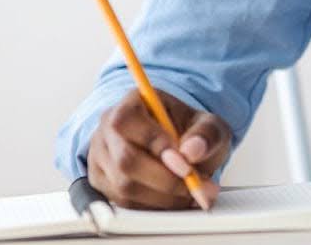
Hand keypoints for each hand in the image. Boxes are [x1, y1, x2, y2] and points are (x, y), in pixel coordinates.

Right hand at [87, 88, 230, 209]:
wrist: (183, 148)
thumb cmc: (191, 133)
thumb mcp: (209, 125)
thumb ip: (206, 134)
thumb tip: (192, 151)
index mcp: (130, 104)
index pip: (127, 121)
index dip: (155, 144)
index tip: (185, 162)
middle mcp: (108, 130)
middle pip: (125, 160)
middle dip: (165, 179)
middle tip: (195, 184)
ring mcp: (101, 159)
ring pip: (124, 187)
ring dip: (163, 196)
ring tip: (192, 192)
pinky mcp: (104, 185)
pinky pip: (125, 203)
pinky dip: (154, 206)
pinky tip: (175, 199)